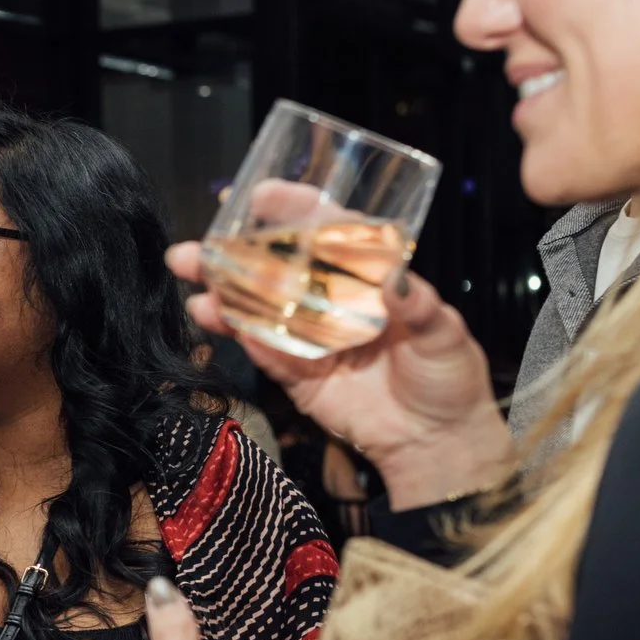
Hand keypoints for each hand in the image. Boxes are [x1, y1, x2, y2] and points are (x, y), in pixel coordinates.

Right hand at [167, 235, 515, 510]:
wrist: (435, 443)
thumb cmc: (448, 379)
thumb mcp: (446, 334)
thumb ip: (422, 308)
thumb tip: (399, 282)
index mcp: (369, 277)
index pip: (328, 231)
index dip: (294, 210)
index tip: (262, 197)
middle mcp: (333, 300)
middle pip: (279, 267)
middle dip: (234, 252)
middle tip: (198, 245)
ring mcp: (311, 336)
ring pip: (260, 307)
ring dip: (222, 293)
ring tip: (191, 280)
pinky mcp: (298, 374)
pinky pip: (265, 351)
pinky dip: (239, 335)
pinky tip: (213, 318)